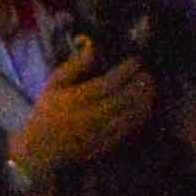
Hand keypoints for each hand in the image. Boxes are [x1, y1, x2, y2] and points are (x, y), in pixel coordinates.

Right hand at [13, 41, 157, 183]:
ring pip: (128, 117)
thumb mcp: (54, 83)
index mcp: (76, 99)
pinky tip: (146, 109)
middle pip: (122, 101)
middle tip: (149, 74)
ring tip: (151, 89)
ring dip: (143, 102)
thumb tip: (91, 46)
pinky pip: (127, 132)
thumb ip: (74, 65)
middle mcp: (90, 117)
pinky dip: (139, 119)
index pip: (107, 84)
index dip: (125, 72)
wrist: (44, 150)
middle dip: (139, 87)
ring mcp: (100, 134)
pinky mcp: (105, 147)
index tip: (136, 62)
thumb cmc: (48, 111)